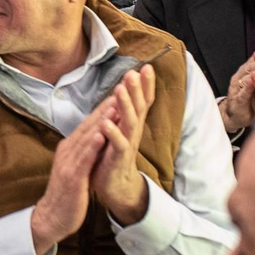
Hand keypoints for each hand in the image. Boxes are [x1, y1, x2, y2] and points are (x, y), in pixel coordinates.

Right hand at [30, 98, 113, 254]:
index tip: (120, 91)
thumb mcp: (75, 167)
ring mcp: (69, 162)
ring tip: (115, 104)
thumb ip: (84, 151)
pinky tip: (101, 135)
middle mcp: (68, 150)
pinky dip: (92, 145)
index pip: (90, 123)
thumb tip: (97, 136)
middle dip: (106, 106)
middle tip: (121, 88)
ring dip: (101, 121)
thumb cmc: (67, 193)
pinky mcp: (72, 177)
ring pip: (87, 137)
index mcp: (70, 147)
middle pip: (89, 124)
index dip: (105, 107)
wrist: (52, 217)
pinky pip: (84, 159)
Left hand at [91, 66, 154, 226]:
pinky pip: (118, 145)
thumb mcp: (122, 130)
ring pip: (129, 123)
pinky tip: (107, 123)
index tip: (146, 67)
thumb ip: (124, 112)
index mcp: (132, 124)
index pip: (141, 102)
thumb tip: (125, 89)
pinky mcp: (117, 159)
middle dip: (136, 89)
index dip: (145, 85)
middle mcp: (133, 132)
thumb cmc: (115, 154)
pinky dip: (113, 133)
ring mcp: (127, 145)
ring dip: (125, 105)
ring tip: (120, 89)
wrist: (116, 187)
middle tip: (134, 71)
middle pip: (138, 108)